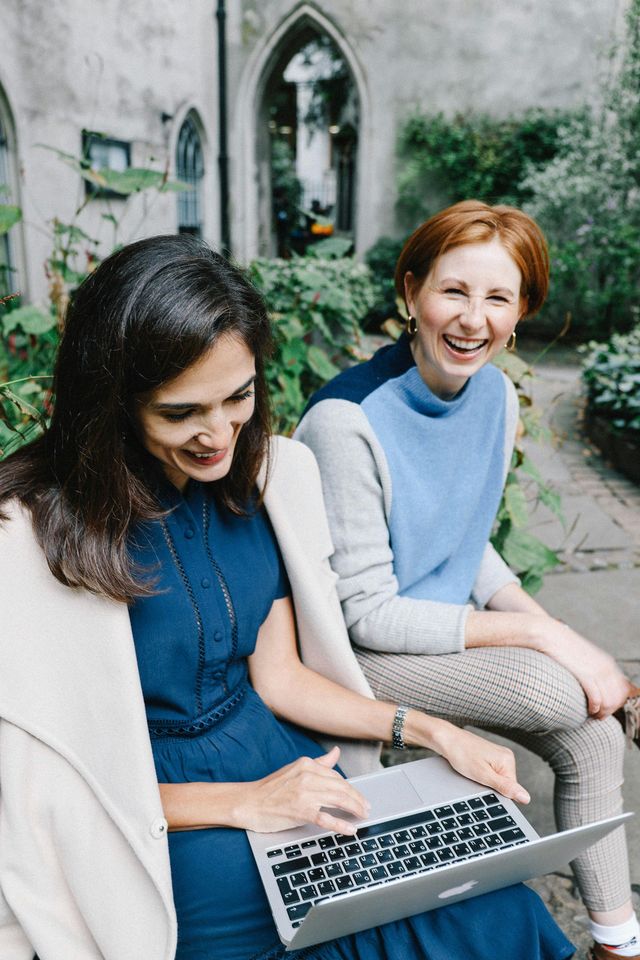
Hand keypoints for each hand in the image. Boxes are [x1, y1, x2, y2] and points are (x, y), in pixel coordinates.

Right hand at [234, 747, 370, 834]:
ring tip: (362, 815)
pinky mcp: (301, 811)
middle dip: (357, 798)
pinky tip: (351, 829)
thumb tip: (336, 752)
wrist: (248, 802)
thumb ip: (318, 763)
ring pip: (339, 800)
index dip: (351, 788)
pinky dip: (341, 825)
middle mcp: (307, 776)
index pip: (337, 776)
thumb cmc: (270, 789)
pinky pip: (327, 819)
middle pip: (341, 787)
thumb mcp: (295, 769)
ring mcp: (305, 794)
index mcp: (307, 764)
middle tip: (366, 807)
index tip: (359, 796)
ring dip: (355, 809)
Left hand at [432, 721, 530, 804]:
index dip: (497, 792)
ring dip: (485, 780)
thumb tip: (526, 797)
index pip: (512, 789)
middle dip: (491, 786)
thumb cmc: (461, 754)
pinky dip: (481, 774)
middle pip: (504, 784)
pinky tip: (472, 769)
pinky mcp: (489, 756)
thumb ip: (505, 787)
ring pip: (496, 779)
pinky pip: (490, 772)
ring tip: (473, 771)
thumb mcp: (483, 775)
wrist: (445, 739)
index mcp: (508, 760)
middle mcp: (505, 755)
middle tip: (476, 778)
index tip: (483, 786)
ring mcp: (497, 755)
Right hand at [537, 619, 631, 717]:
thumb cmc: (564, 647)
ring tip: (594, 716)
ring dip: (603, 712)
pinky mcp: (585, 675)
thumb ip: (593, 668)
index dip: (616, 703)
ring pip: (610, 701)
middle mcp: (606, 667)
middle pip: (618, 698)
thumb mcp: (585, 656)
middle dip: (610, 710)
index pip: (622, 690)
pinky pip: (597, 699)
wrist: (551, 635)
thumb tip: (595, 682)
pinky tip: (589, 711)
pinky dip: (595, 708)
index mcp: (608, 663)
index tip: (605, 709)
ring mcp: (597, 671)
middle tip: (599, 716)